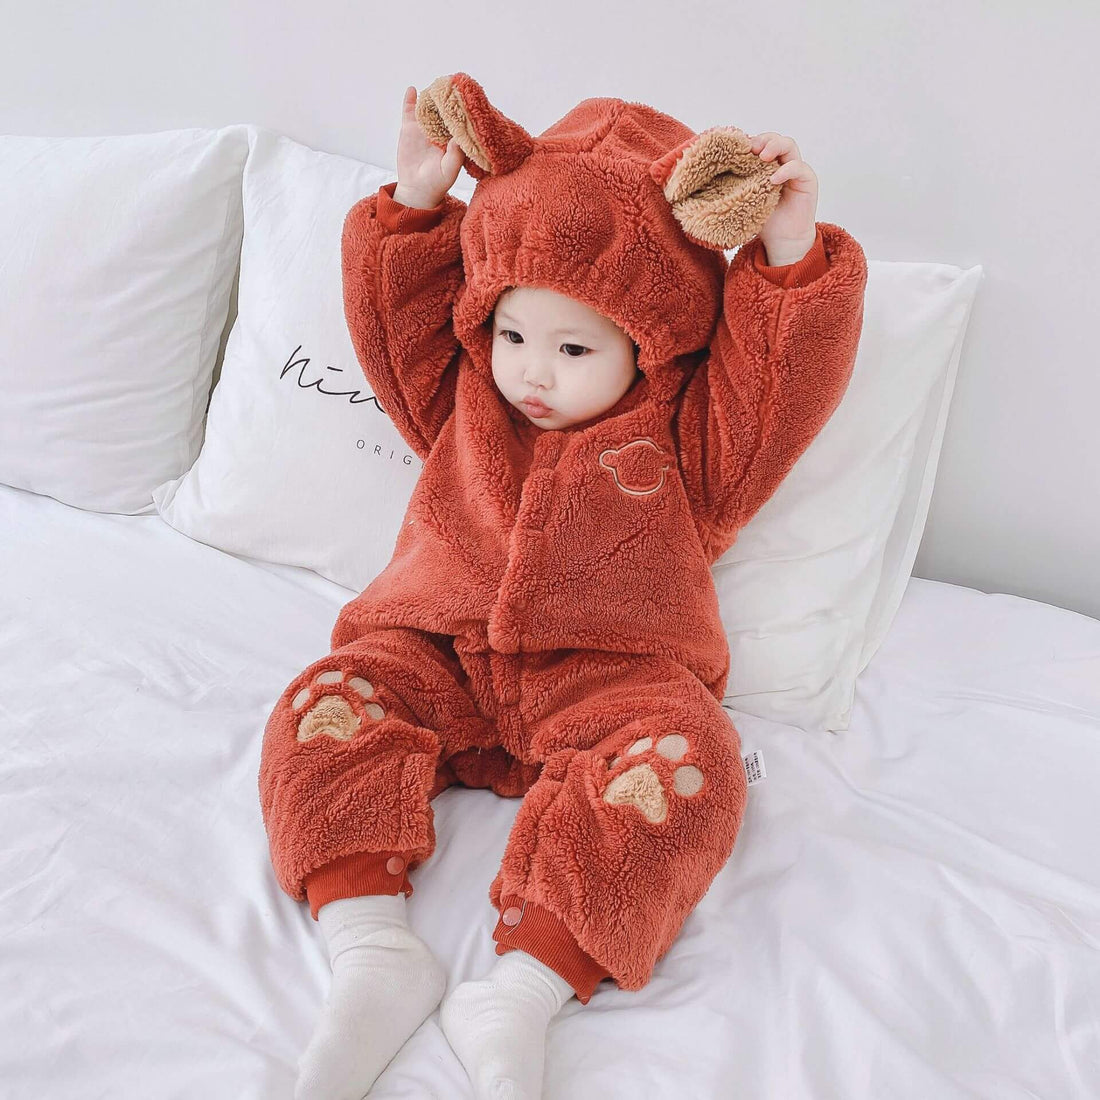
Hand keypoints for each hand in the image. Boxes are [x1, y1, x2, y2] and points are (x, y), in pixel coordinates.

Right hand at [395, 85, 466, 208]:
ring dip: (431, 96)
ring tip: (436, 85)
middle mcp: (440, 131)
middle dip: (448, 97)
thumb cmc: (437, 182)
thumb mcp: (449, 171)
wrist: (416, 188)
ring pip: (429, 107)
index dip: (462, 109)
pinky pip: (410, 111)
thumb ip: (455, 156)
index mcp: (452, 139)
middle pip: (444, 109)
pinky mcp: (410, 128)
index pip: (458, 120)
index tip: (466, 97)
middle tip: (453, 84)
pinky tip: (412, 90)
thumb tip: (458, 138)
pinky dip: (411, 100)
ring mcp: (425, 128)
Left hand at [746, 132, 818, 264]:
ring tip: (763, 157)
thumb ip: (738, 183)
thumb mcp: (746, 198)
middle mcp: (782, 164)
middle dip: (764, 139)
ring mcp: (796, 170)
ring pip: (789, 145)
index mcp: (767, 166)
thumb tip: (713, 173)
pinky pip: (798, 167)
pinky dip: (786, 170)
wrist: (782, 240)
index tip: (738, 148)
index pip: (762, 144)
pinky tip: (774, 179)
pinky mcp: (807, 180)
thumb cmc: (764, 220)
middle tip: (752, 148)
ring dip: (775, 146)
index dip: (752, 142)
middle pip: (776, 139)